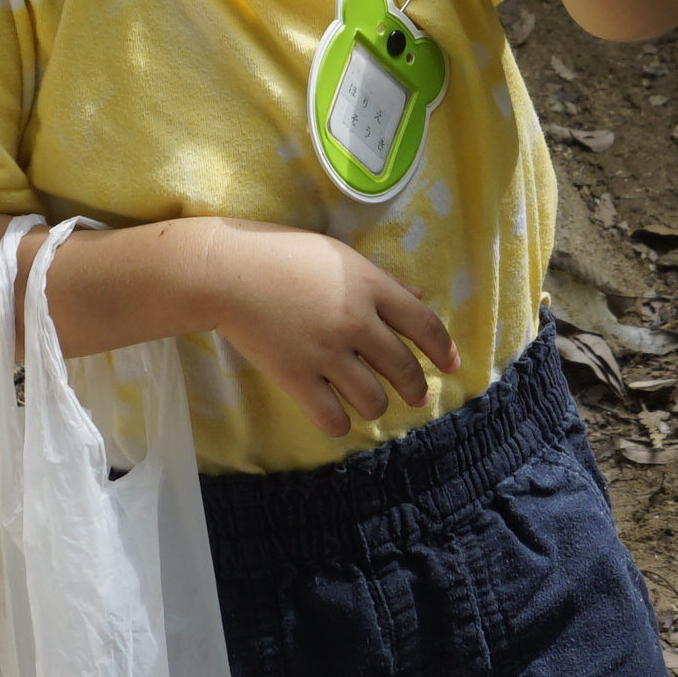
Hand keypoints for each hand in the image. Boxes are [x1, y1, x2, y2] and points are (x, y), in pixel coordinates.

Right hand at [197, 220, 459, 435]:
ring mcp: (326, 352)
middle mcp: (355, 322)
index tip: (452, 366)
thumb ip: (381, 279)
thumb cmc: (281, 254)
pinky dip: (340, 422)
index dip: (444, 350)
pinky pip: (332, 418)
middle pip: (403, 368)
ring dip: (376, 405)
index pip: (425, 325)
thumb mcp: (338, 254)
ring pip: (372, 399)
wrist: (225, 271)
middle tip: (415, 396)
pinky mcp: (296, 377)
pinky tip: (337, 415)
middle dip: (415, 388)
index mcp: (369, 286)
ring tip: (369, 402)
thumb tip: (418, 293)